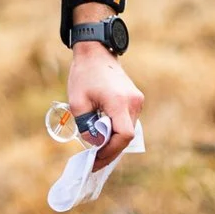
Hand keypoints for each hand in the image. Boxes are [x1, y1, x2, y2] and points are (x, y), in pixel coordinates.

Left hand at [67, 44, 142, 165]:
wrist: (96, 52)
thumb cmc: (84, 75)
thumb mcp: (77, 103)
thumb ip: (86, 127)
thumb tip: (94, 144)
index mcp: (119, 102)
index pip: (124, 135)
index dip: (111, 150)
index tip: (96, 157)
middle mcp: (134, 102)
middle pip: (127, 136)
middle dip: (111, 150)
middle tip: (94, 161)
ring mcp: (137, 100)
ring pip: (129, 130)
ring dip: (114, 141)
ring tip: (97, 150)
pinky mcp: (136, 99)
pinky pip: (128, 121)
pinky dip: (117, 131)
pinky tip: (104, 137)